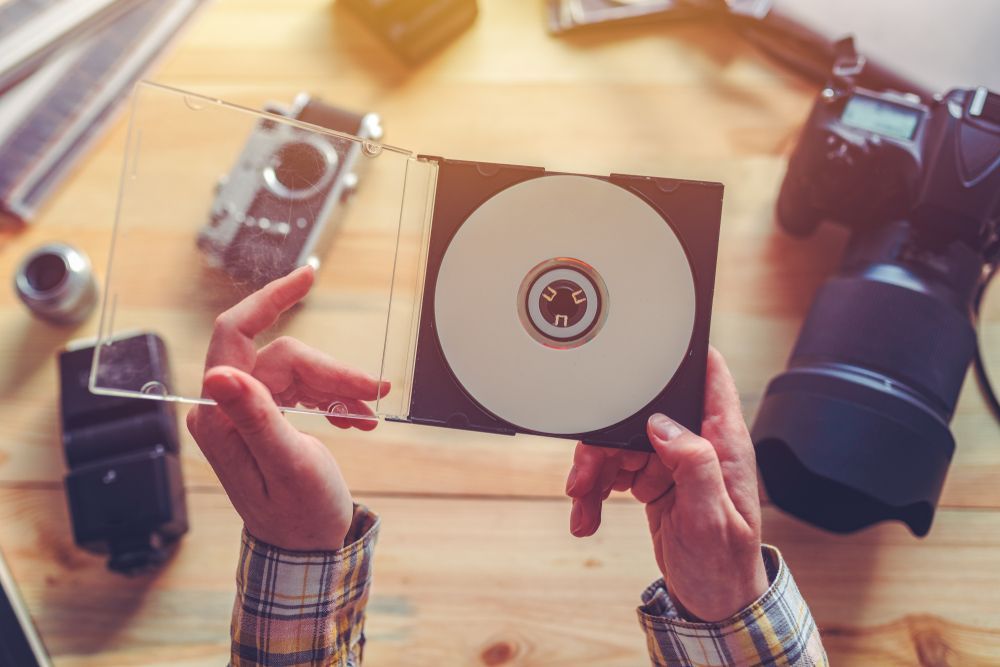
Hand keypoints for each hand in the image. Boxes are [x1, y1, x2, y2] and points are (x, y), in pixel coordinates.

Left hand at [186, 266, 388, 550]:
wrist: (306, 549)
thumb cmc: (298, 517)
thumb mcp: (286, 465)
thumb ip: (256, 418)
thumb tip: (219, 373)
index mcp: (221, 415)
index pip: (236, 333)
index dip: (270, 299)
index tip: (307, 276)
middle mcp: (228, 407)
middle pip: (285, 357)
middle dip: (332, 372)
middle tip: (376, 389)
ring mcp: (248, 412)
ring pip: (301, 372)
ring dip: (339, 387)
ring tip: (370, 411)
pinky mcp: (268, 418)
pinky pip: (306, 390)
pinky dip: (335, 398)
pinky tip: (357, 416)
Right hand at [565, 347, 767, 621]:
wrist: (714, 603)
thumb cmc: (725, 566)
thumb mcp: (711, 520)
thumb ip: (695, 466)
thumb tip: (663, 424)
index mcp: (723, 442)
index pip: (709, 377)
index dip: (681, 353)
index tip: (642, 345)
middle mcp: (698, 443)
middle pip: (641, 414)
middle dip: (605, 441)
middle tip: (584, 476)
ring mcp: (674, 461)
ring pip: (621, 443)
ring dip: (594, 472)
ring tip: (581, 505)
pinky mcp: (655, 480)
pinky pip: (615, 471)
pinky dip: (595, 491)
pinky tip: (587, 515)